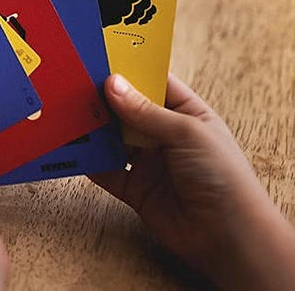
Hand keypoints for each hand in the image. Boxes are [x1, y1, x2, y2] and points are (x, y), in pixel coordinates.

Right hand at [89, 73, 294, 288]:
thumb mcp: (187, 133)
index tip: (99, 55)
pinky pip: (106, 170)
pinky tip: (71, 148)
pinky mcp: (136, 189)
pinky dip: (89, 161)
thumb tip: (112, 83)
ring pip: (114, 139)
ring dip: (93, 128)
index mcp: (187, 113)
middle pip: (128, 110)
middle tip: (72, 82)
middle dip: (103, 99)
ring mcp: (150, 162)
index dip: (130, 70)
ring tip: (65, 111)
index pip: (154, 83)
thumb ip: (146, 111)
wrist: (229, 238)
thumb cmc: (223, 177)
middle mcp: (166, 135)